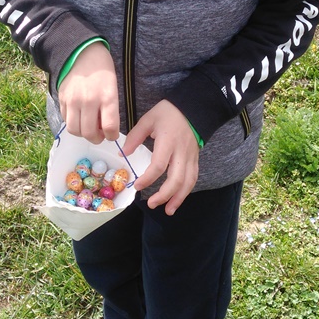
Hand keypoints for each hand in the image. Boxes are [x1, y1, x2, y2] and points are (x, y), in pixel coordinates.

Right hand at [59, 43, 119, 143]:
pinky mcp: (62, 100)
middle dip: (97, 139)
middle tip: (100, 135)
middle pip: (90, 133)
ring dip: (82, 134)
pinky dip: (73, 124)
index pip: (110, 128)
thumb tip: (105, 130)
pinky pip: (66, 121)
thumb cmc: (103, 71)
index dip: (112, 136)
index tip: (112, 135)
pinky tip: (79, 118)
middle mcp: (89, 101)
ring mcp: (73, 101)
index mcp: (107, 97)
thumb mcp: (113, 88)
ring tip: (88, 128)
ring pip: (75, 130)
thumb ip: (110, 110)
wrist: (82, 54)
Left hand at [123, 100, 198, 215]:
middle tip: (151, 204)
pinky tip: (178, 200)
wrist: (193, 108)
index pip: (159, 165)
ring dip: (178, 198)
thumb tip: (122, 154)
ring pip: (188, 182)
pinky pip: (193, 178)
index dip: (148, 178)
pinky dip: (186, 191)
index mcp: (168, 141)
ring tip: (168, 211)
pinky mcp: (195, 159)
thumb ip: (135, 137)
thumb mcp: (148, 119)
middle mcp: (181, 152)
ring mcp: (191, 157)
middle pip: (176, 179)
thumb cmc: (168, 112)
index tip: (137, 186)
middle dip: (164, 195)